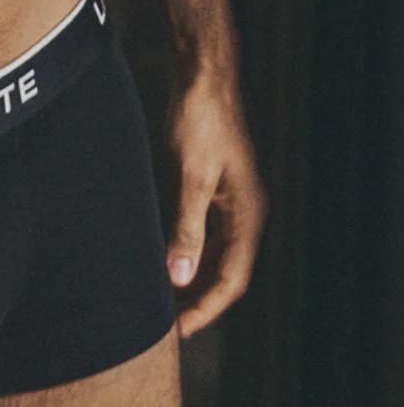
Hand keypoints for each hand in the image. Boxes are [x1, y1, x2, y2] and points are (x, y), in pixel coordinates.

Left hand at [163, 68, 268, 338]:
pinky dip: (185, 250)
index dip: (205, 309)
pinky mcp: (212, 186)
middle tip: (164, 326)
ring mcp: (229, 199)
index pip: (232, 279)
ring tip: (159, 300)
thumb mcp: (190, 176)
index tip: (178, 332)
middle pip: (225, 271)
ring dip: (191, 277)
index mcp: (247, 214)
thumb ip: (186, 227)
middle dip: (197, 300)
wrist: (203, 74)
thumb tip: (181, 277)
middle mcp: (243, 212)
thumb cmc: (200, 119)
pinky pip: (203, 232)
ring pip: (214, 253)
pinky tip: (160, 258)